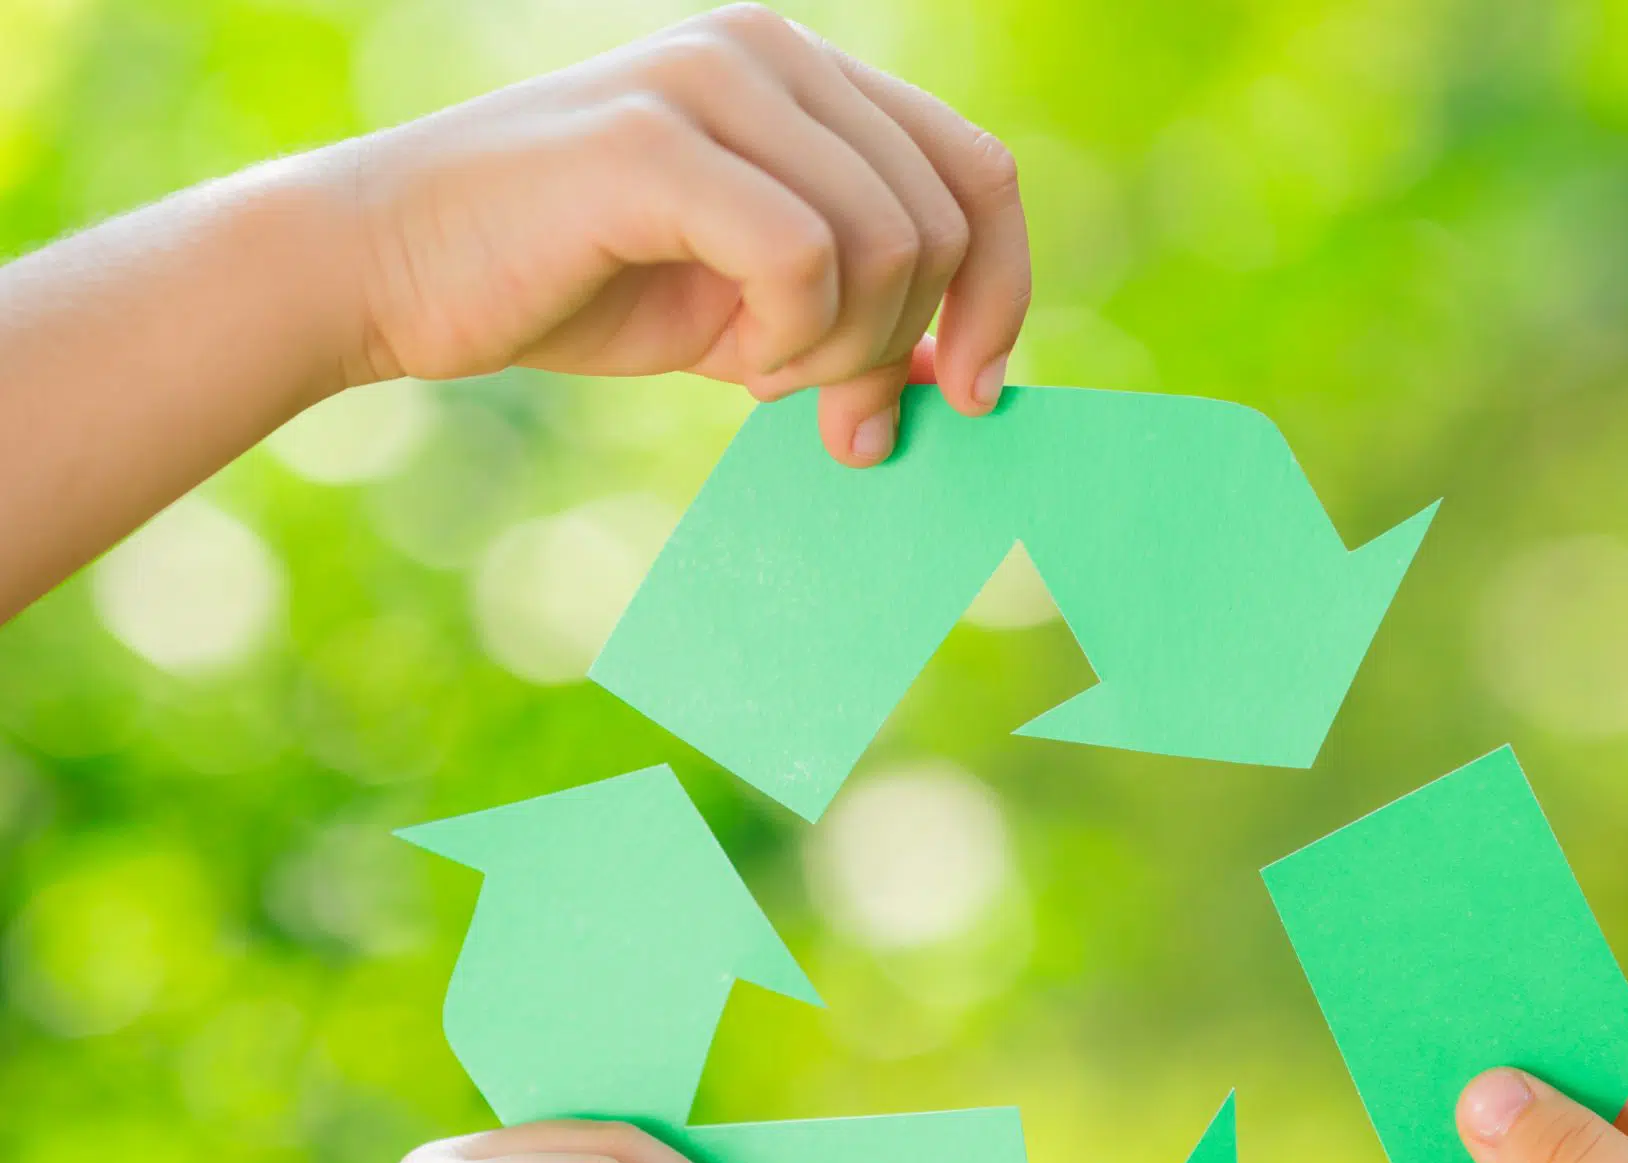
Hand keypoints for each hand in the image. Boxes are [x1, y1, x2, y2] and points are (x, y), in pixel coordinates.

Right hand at [336, 3, 1028, 463]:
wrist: (395, 273)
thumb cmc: (573, 288)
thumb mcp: (749, 314)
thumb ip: (856, 321)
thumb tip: (966, 377)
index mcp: (803, 77)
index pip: (977, 170)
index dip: (1005, 291)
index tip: (977, 390)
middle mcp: (772, 52)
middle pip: (948, 219)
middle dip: (910, 348)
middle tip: (840, 418)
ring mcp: (714, 80)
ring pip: (891, 242)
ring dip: (844, 350)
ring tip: (760, 374)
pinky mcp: (657, 140)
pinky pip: (807, 258)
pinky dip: (791, 338)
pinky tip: (732, 358)